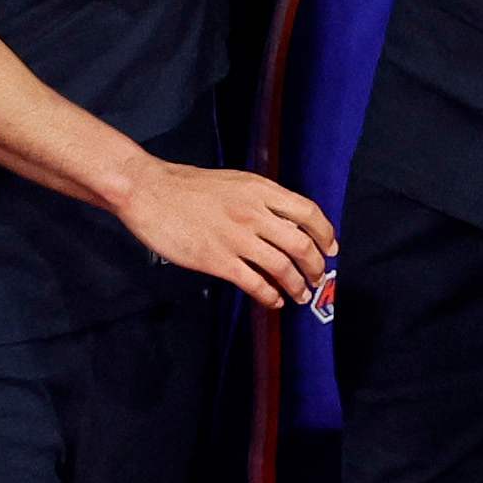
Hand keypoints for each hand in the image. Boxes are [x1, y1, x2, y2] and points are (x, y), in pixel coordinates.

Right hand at [113, 156, 337, 309]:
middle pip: (301, 244)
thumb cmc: (189, 186)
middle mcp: (255, 213)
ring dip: (298, 286)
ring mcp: (237, 238)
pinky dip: (270, 296)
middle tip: (318, 278)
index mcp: (261, 190)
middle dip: (316, 266)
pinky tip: (274, 300)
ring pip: (282, 267)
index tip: (331, 249)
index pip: (308, 213)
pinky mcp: (217, 260)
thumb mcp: (235, 182)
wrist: (151, 192)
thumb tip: (285, 220)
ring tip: (301, 295)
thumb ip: (261, 199)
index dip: (326, 234)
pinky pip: (255, 283)